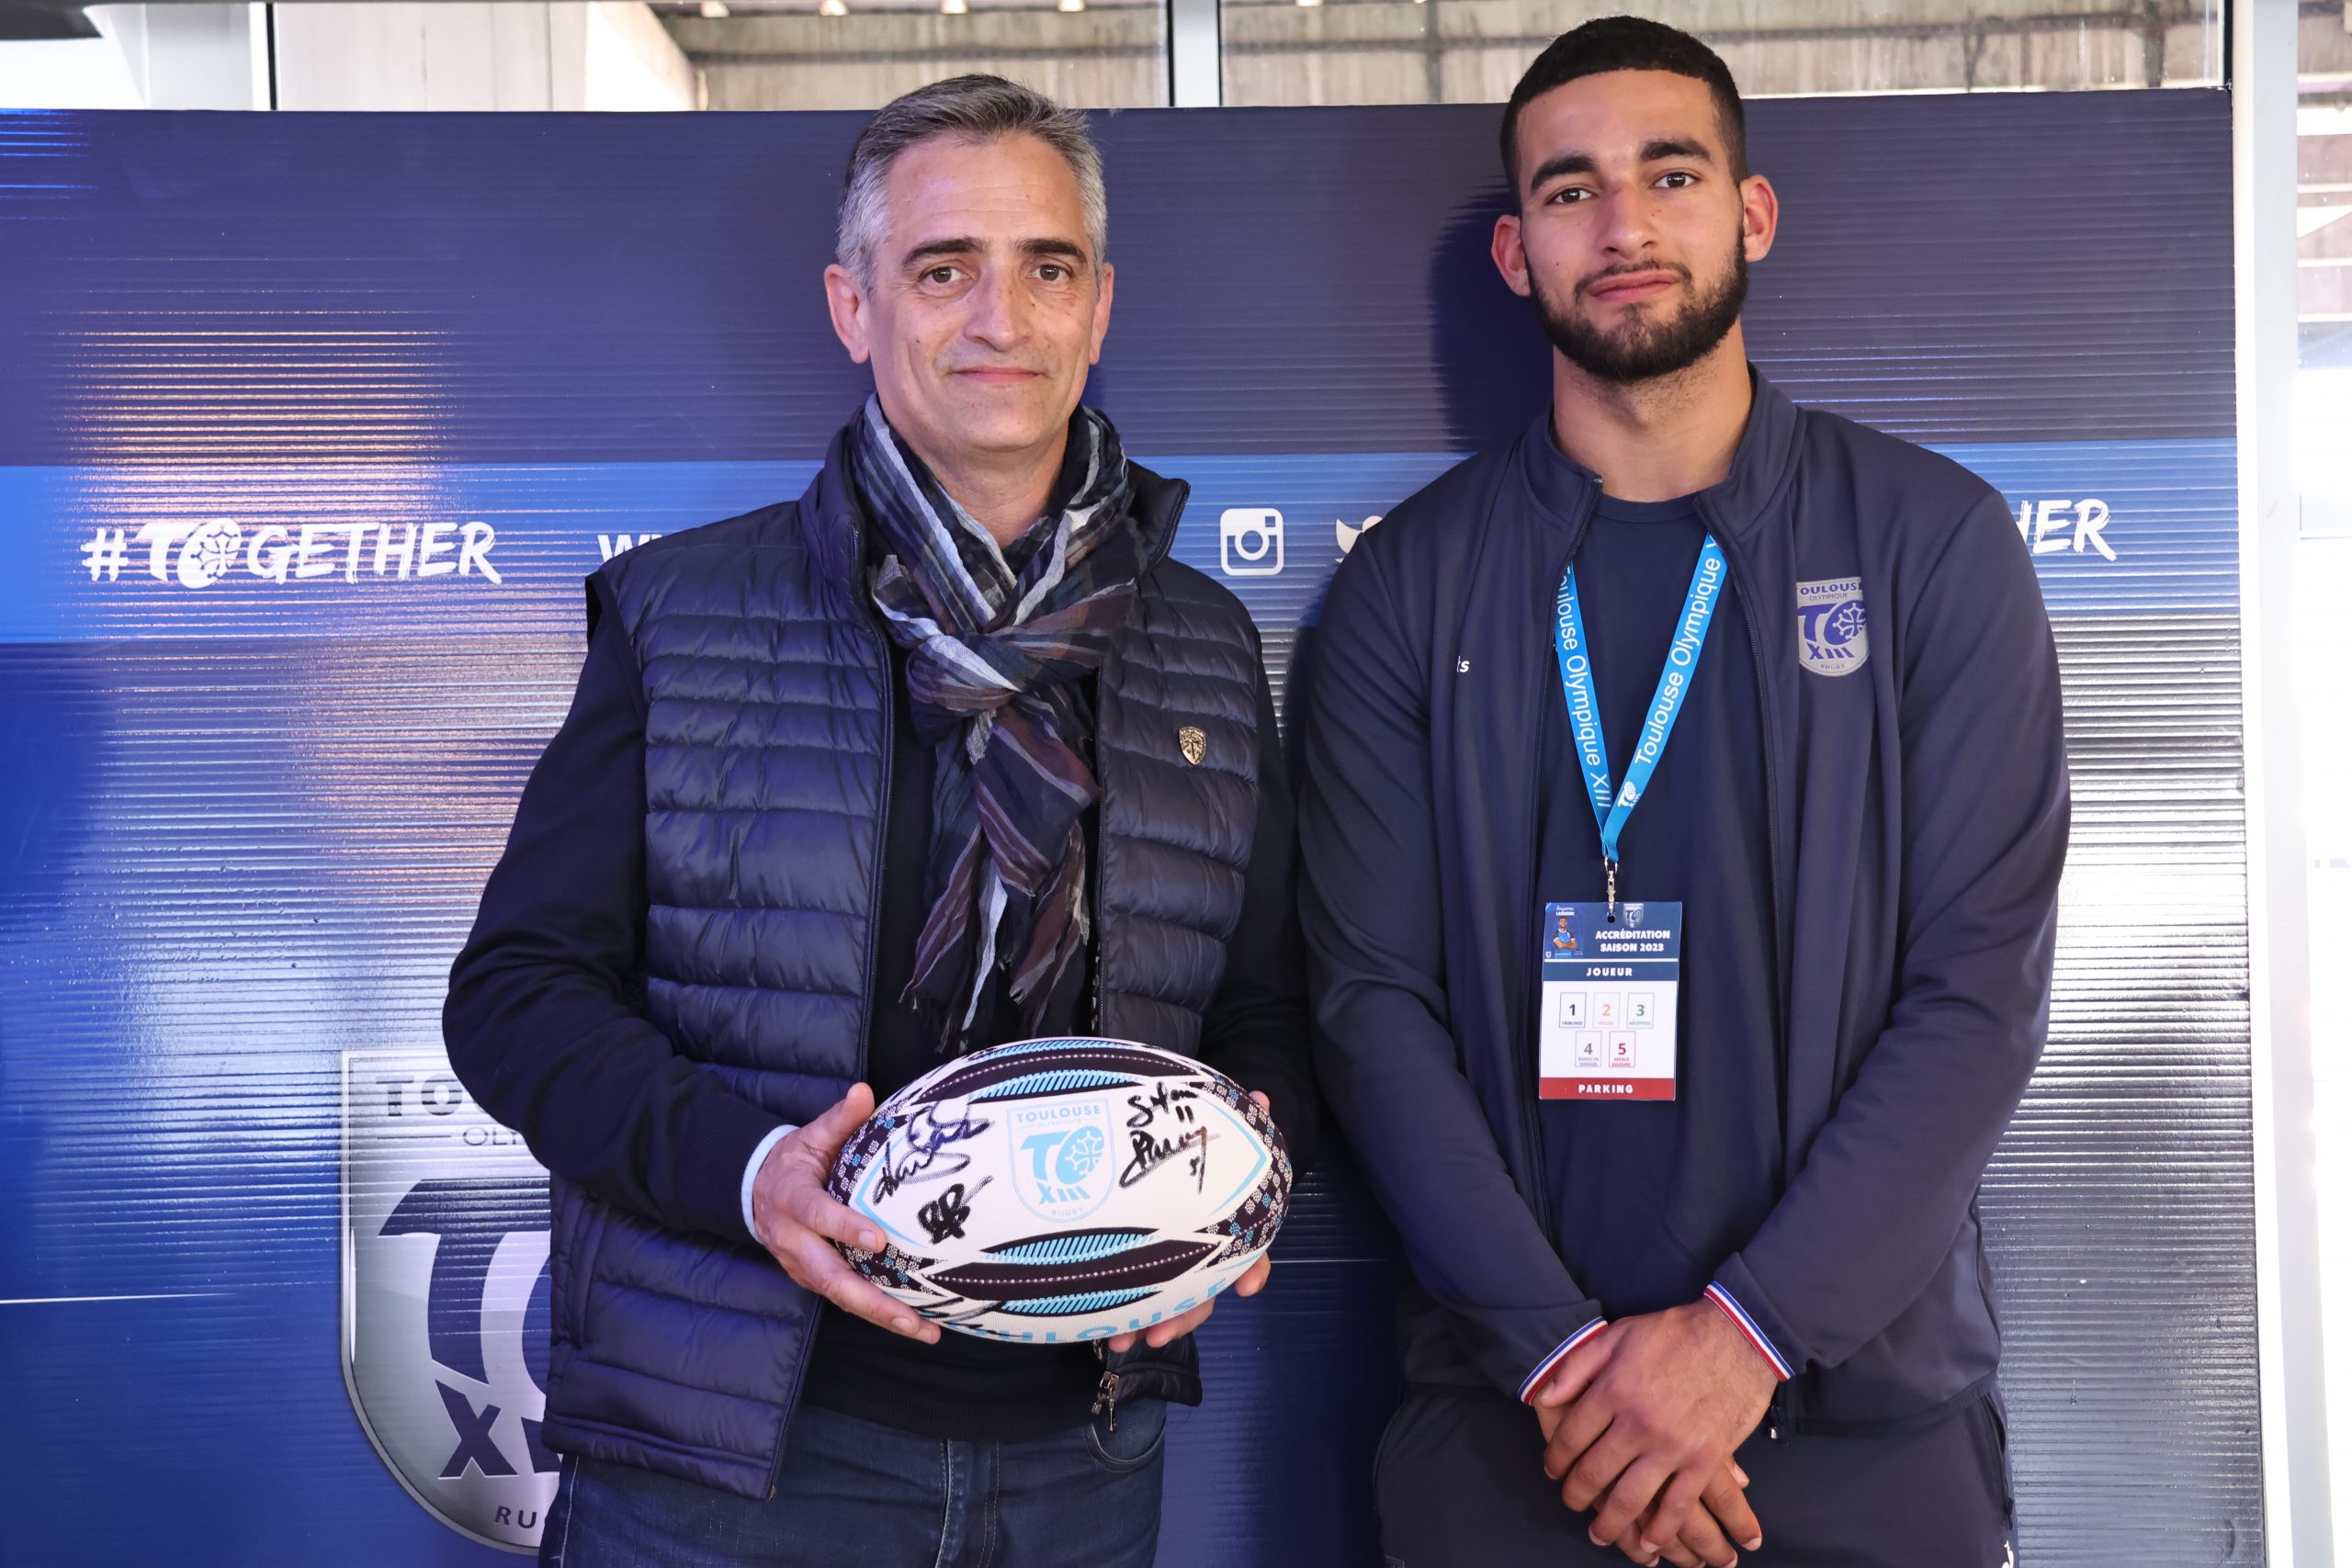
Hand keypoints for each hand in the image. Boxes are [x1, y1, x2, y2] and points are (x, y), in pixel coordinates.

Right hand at [750, 1083, 939, 1343]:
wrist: (756, 1191)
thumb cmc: (793, 1162)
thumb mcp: (810, 1135)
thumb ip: (838, 1119)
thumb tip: (863, 1091)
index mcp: (792, 1199)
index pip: (818, 1215)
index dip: (845, 1228)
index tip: (879, 1240)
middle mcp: (795, 1241)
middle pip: (831, 1277)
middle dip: (872, 1301)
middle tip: (911, 1318)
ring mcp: (803, 1266)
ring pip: (841, 1297)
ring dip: (881, 1317)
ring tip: (924, 1331)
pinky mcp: (814, 1280)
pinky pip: (846, 1300)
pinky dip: (878, 1314)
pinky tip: (915, 1323)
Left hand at [1108, 1092, 1274, 1351]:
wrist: (1170, 1151)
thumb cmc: (1199, 1147)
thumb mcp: (1215, 1131)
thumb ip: (1235, 1121)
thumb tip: (1262, 1097)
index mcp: (1227, 1223)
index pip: (1250, 1251)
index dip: (1252, 1269)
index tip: (1248, 1287)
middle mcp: (1207, 1250)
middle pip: (1208, 1291)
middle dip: (1187, 1316)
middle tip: (1161, 1333)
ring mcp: (1178, 1264)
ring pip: (1177, 1305)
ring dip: (1155, 1326)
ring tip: (1127, 1342)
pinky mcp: (1146, 1270)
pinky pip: (1144, 1302)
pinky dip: (1129, 1320)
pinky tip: (1108, 1335)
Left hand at [1532, 1301, 1774, 1557]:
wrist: (1738, 1335)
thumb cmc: (1675, 1332)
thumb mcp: (1617, 1335)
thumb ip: (1578, 1366)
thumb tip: (1546, 1397)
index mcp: (1613, 1390)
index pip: (1571, 1437)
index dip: (1555, 1459)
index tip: (1553, 1470)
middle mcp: (1637, 1423)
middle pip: (1594, 1472)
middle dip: (1576, 1494)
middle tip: (1571, 1503)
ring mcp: (1672, 1445)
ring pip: (1630, 1498)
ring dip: (1610, 1523)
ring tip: (1599, 1533)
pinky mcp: (1705, 1459)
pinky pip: (1678, 1505)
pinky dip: (1661, 1529)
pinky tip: (1649, 1542)